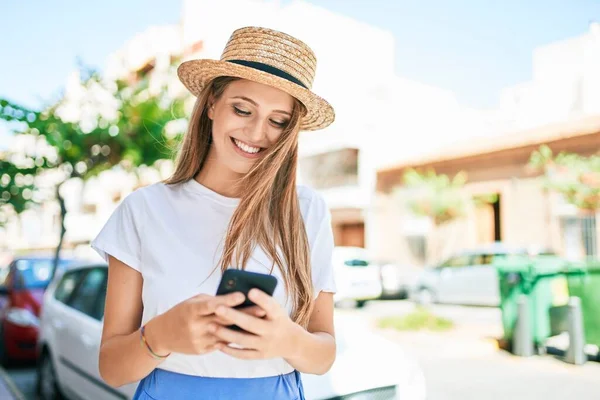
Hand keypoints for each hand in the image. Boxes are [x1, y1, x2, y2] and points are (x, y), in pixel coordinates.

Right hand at [146, 292, 265, 355]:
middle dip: (244, 314)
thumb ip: (212, 301)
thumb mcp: (193, 302)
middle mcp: (195, 326)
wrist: (164, 335)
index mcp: (191, 310)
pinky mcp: (201, 350)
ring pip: (225, 334)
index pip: (211, 305)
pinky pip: (221, 344)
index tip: (242, 296)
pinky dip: (233, 338)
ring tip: (260, 323)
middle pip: (223, 320)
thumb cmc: (182, 313)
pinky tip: (247, 334)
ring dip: (243, 328)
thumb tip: (235, 297)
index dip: (227, 301)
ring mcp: (198, 340)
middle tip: (262, 309)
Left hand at [211, 289, 301, 359]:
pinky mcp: (260, 355)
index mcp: (277, 315)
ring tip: (211, 327)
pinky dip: (230, 350)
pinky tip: (217, 344)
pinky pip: (243, 354)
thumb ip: (262, 302)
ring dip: (226, 334)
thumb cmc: (277, 318)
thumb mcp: (276, 308)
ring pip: (243, 340)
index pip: (270, 306)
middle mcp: (272, 330)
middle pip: (251, 324)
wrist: (291, 342)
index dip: (261, 299)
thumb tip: (238, 291)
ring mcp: (266, 344)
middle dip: (234, 316)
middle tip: (217, 308)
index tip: (250, 291)